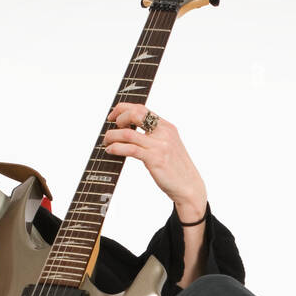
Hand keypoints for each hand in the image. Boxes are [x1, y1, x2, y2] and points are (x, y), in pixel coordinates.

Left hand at [104, 103, 206, 221]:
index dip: (123, 109)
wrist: (189, 187)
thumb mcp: (168, 146)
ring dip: (112, 136)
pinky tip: (110, 151)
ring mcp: (160, 145)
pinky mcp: (155, 159)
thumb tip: (130, 132)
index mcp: (167, 127)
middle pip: (135, 114)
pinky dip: (116, 148)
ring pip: (127, 133)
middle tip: (111, 130)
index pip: (142, 108)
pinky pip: (129, 149)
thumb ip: (154, 136)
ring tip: (107, 143)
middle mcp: (164, 133)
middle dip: (118, 119)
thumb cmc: (176, 169)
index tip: (113, 116)